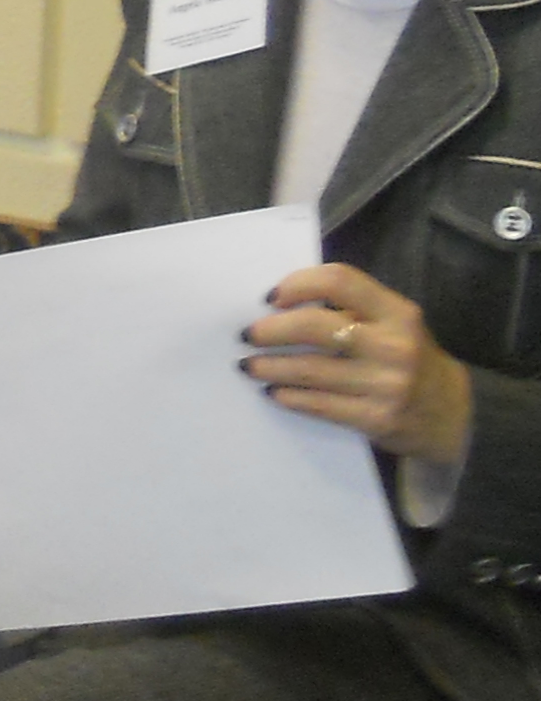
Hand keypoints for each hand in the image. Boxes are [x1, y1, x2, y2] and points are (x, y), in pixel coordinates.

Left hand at [242, 265, 473, 467]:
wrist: (453, 413)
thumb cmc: (410, 358)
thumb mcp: (396, 324)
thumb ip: (354, 309)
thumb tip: (282, 304)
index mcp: (398, 312)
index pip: (340, 281)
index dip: (299, 284)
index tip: (272, 297)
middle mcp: (394, 345)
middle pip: (315, 327)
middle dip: (271, 330)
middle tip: (248, 335)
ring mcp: (386, 384)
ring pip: (309, 370)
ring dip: (269, 366)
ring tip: (249, 365)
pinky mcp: (376, 418)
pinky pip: (319, 404)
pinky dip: (289, 396)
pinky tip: (273, 392)